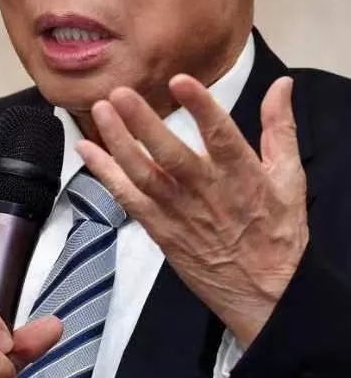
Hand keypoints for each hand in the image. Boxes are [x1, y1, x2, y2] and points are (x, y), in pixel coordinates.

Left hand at [76, 75, 308, 347]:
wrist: (267, 296)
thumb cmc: (278, 233)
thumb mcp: (290, 179)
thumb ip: (280, 128)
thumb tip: (282, 84)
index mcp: (243, 177)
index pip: (221, 137)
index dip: (201, 109)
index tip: (179, 81)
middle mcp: (207, 194)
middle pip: (171, 156)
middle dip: (144, 124)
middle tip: (120, 94)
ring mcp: (179, 213)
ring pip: (143, 175)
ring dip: (119, 142)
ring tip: (101, 110)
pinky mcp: (161, 230)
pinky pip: (128, 200)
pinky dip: (105, 174)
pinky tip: (87, 149)